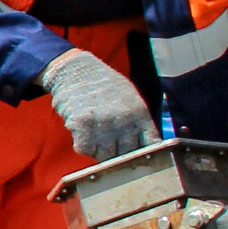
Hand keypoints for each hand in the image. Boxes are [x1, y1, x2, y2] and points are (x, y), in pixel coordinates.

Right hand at [42, 48, 156, 161]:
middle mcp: (124, 120)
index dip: (144, 156)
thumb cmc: (104, 85)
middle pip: (125, 156)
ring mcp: (104, 122)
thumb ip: (138, 123)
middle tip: (109, 144)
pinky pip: (85, 149)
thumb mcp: (130, 99)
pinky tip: (83, 133)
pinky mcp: (83, 124)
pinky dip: (82, 145)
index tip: (136, 158)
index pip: (151, 146)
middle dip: (117, 154)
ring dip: (98, 150)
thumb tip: (143, 148)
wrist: (76, 69)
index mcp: (140, 113)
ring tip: (95, 134)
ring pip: (104, 156)